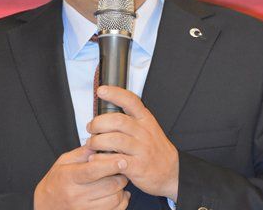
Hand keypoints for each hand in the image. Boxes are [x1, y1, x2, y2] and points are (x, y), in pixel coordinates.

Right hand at [33, 144, 130, 209]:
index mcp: (69, 177)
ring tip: (118, 181)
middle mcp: (76, 195)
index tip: (122, 160)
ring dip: (122, 188)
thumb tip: (99, 143)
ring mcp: (84, 209)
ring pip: (115, 199)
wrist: (47, 205)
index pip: (92, 171)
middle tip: (120, 169)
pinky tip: (118, 194)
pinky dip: (122, 202)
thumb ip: (82, 153)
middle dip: (120, 175)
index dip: (110, 165)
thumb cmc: (56, 182)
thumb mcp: (63, 162)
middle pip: (108, 185)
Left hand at [86, 86, 178, 201]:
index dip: (115, 93)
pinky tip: (94, 158)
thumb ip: (130, 119)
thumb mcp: (147, 128)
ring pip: (115, 140)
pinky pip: (115, 160)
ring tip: (91, 144)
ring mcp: (142, 149)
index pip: (131, 100)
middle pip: (118, 121)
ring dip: (97, 141)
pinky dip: (101, 159)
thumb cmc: (153, 148)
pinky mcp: (138, 166)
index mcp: (145, 119)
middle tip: (91, 128)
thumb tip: (105, 113)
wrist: (171, 172)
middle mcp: (144, 132)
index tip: (101, 90)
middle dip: (98, 123)